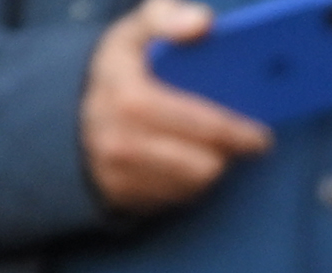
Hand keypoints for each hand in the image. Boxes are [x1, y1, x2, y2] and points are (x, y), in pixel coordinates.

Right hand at [79, 2, 270, 212]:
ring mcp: (119, 169)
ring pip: (198, 180)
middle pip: (206, 160)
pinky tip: (191, 159)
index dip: (235, 129)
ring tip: (216, 144)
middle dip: (233, 148)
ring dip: (214, 163)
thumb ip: (166, 17)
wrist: (71, 113)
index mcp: (124, 90)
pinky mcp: (123, 195)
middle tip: (256, 141)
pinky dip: (192, 180)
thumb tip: (202, 22)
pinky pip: (180, 196)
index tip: (260, 131)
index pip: (198, 121)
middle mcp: (118, 134)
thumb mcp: (135, 33)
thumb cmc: (121, 69)